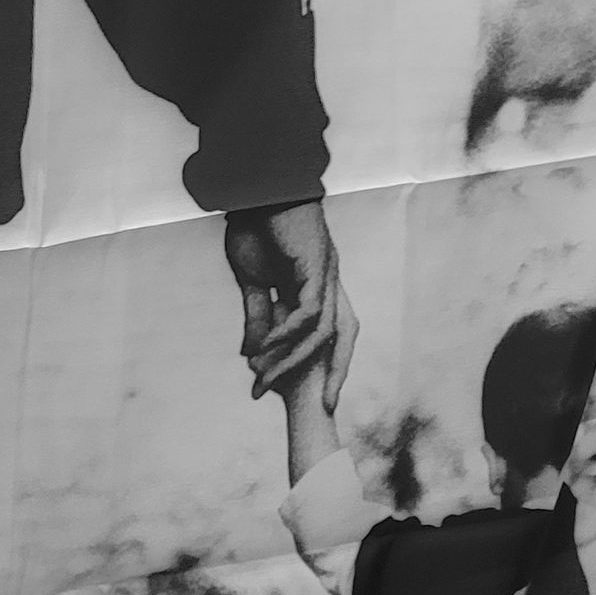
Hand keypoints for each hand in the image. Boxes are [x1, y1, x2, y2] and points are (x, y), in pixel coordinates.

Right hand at [223, 199, 357, 401]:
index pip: (329, 332)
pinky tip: (265, 347)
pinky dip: (287, 332)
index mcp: (317, 285)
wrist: (256, 187)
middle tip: (324, 407)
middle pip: (344, 337)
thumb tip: (252, 354)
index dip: (325, 362)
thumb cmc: (255, 226)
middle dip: (337, 373)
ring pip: (322, 331)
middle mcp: (329, 283)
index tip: (309, 394)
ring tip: (266, 379)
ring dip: (294, 358)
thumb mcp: (251, 280)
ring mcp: (325, 274)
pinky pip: (306, 311)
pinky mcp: (314, 267)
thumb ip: (256, 315)